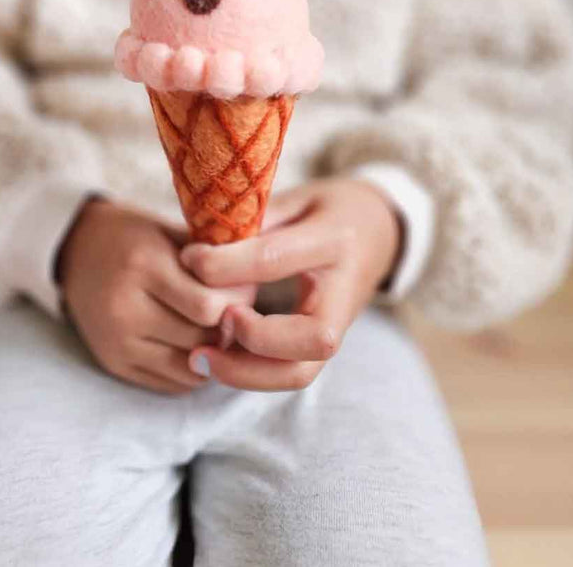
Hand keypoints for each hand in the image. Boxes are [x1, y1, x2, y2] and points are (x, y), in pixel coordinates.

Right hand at [56, 198, 257, 394]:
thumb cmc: (133, 234)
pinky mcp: (114, 364)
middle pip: (202, 339)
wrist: (74, 250)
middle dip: (231, 327)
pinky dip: (195, 369)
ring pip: (191, 368)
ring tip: (220, 327)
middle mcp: (125, 309)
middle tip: (241, 310)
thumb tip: (260, 280)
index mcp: (143, 266)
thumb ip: (211, 256)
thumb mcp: (169, 230)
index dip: (238, 301)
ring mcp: (117, 342)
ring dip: (215, 352)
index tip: (248, 287)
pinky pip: (172, 383)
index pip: (208, 306)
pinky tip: (198, 343)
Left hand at [178, 177, 401, 391]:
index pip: (276, 259)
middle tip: (216, 318)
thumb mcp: (298, 197)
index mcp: (335, 240)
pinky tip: (215, 360)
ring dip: (247, 373)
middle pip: (312, 338)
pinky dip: (251, 375)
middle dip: (255, 338)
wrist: (382, 230)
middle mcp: (343, 292)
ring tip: (200, 358)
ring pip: (301, 371)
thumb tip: (201, 245)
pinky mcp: (324, 345)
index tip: (189, 259)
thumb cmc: (331, 208)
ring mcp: (339, 325)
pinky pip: (291, 373)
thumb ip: (257, 220)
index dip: (225, 264)